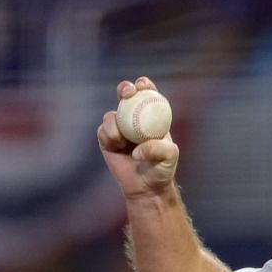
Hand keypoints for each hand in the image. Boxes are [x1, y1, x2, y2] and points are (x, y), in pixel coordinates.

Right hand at [98, 77, 178, 199]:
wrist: (147, 186)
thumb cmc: (161, 169)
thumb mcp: (168, 157)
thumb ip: (158, 149)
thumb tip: (137, 148)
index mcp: (151, 115)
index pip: (147, 93)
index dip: (144, 85)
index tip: (142, 86)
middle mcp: (134, 118)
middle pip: (126, 94)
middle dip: (125, 88)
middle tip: (127, 93)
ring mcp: (119, 127)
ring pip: (111, 115)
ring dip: (115, 125)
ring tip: (122, 141)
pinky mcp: (106, 139)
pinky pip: (103, 131)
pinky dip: (108, 137)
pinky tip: (116, 147)